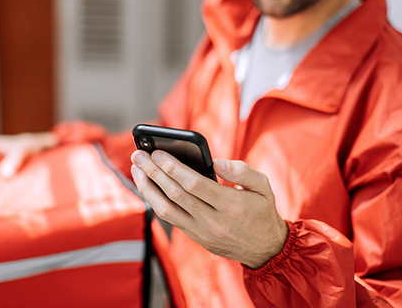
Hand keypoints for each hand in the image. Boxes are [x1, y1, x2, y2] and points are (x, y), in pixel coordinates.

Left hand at [130, 150, 287, 268]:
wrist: (265, 249)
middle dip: (154, 172)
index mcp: (230, 204)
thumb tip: (216, 162)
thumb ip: (242, 171)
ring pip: (166, 209)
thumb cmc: (262, 211)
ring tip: (136, 169)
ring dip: (148, 188)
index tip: (157, 152)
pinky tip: (147, 186)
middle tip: (138, 155)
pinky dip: (154, 201)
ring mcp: (201, 231)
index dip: (173, 167)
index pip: (194, 184)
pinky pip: (169, 218)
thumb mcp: (263, 186)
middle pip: (175, 194)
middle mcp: (213, 220)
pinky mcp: (195, 237)